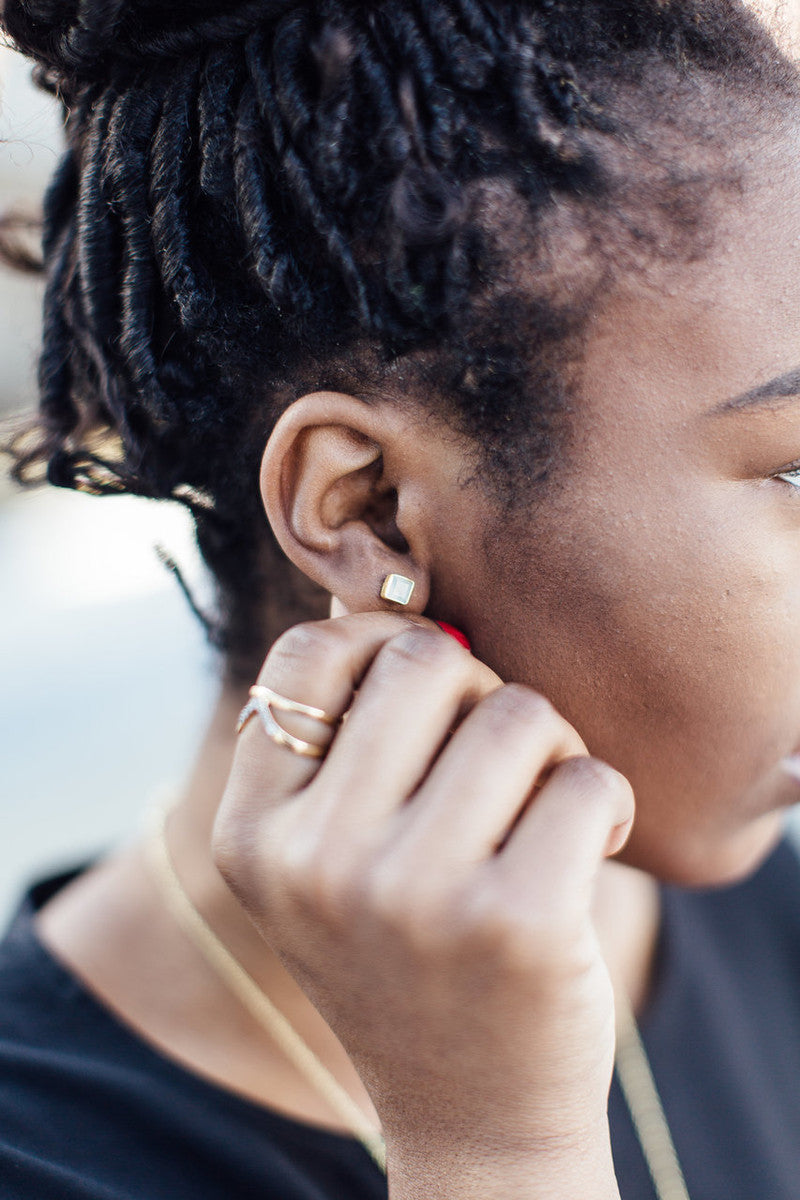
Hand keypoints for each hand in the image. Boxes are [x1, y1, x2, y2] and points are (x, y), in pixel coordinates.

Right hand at [213, 613, 631, 1198]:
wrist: (471, 1113)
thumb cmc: (408, 954)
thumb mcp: (328, 859)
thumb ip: (346, 737)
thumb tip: (403, 598)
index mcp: (252, 833)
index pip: (307, 655)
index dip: (376, 642)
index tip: (424, 690)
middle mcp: (315, 862)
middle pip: (427, 663)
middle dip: (481, 693)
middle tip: (497, 758)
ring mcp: (412, 896)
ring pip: (520, 713)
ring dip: (551, 749)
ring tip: (542, 809)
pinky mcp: (518, 925)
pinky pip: (589, 778)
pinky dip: (603, 801)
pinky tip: (584, 850)